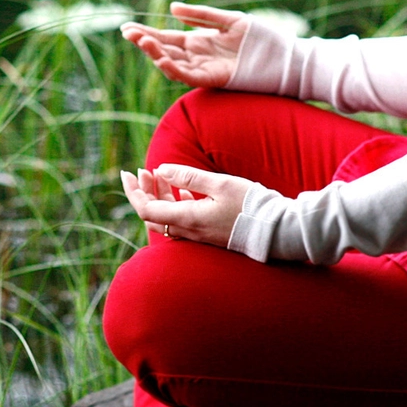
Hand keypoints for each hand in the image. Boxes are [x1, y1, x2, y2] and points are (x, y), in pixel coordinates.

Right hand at [120, 2, 251, 87]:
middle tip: (127, 32)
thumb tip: (171, 8)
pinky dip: (174, 70)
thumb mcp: (229, 20)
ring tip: (142, 41)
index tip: (127, 27)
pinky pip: (189, 77)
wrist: (284, 58)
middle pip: (164, 51)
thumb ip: (201, 15)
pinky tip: (162, 60)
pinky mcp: (213, 79)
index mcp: (198, 42)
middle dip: (145, 43)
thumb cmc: (261, 38)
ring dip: (155, 54)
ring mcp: (204, 68)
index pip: (166, 38)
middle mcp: (197, 57)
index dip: (146, 34)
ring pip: (172, 64)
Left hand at [120, 164, 252, 246]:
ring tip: (159, 174)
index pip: (146, 209)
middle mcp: (189, 232)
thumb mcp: (219, 184)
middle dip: (144, 191)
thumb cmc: (250, 204)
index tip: (128, 173)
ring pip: (167, 217)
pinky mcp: (209, 235)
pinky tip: (181, 192)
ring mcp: (199, 236)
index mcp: (188, 219)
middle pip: (153, 214)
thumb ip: (188, 177)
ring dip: (159, 196)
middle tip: (144, 170)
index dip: (133, 191)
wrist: (277, 230)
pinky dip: (176, 204)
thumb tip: (161, 170)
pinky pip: (183, 221)